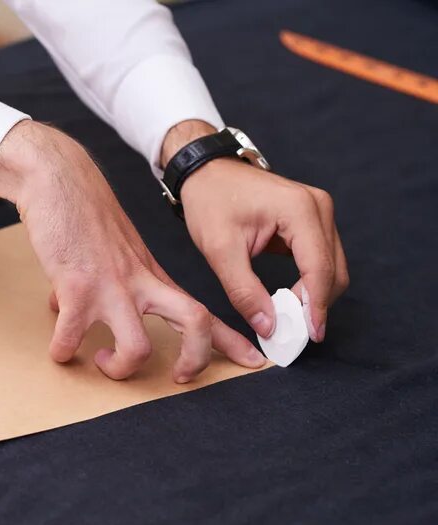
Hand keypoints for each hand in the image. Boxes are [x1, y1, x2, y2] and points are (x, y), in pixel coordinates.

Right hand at [0, 120, 265, 381]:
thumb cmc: (80, 212)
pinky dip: (63, 351)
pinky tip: (58, 349)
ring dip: (121, 368)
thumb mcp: (111, 249)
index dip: (231, 340)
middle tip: (178, 378)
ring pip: (138, 348)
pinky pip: (71, 338)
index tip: (253, 361)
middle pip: (194, 324)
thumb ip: (102, 281)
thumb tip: (70, 306)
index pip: (204, 310)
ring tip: (103, 361)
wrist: (58, 178)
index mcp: (153, 275)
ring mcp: (112, 286)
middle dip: (195, 360)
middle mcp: (141, 282)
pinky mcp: (78, 287)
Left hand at [163, 121, 349, 341]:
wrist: (206, 173)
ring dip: (313, 296)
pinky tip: (287, 301)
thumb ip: (244, 291)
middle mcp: (318, 207)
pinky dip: (308, 283)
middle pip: (333, 270)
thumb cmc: (210, 202)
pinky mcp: (311, 220)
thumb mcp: (219, 250)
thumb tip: (270, 327)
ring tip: (287, 320)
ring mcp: (319, 211)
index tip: (309, 336)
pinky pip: (320, 259)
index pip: (319, 269)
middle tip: (292, 334)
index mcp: (300, 210)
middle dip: (315, 305)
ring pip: (331, 267)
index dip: (316, 307)